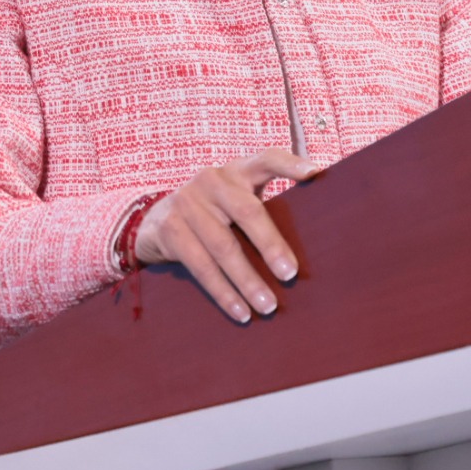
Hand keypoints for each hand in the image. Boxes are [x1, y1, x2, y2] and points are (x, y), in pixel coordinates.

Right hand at [132, 147, 320, 323]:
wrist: (154, 222)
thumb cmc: (212, 215)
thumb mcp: (232, 201)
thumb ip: (261, 210)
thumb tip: (313, 244)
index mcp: (236, 171)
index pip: (266, 159)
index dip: (290, 164)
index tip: (316, 174)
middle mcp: (211, 180)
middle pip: (246, 211)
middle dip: (270, 244)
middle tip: (290, 274)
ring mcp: (186, 202)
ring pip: (224, 246)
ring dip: (248, 281)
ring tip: (269, 306)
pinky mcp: (170, 229)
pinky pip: (201, 266)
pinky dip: (223, 292)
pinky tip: (240, 311)